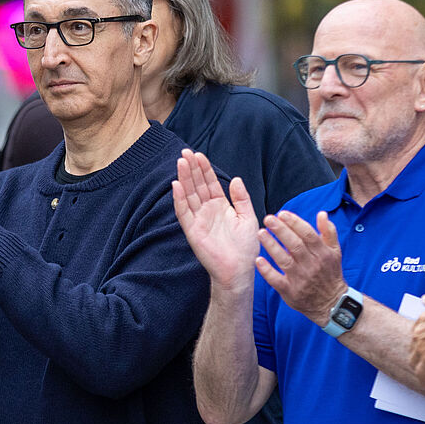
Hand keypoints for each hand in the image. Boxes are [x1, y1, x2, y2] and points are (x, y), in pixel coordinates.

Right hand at [172, 149, 258, 288]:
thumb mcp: (248, 218)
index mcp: (221, 206)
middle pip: (197, 185)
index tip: (199, 154)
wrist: (239, 270)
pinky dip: (179, 199)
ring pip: (189, 195)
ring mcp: (198, 220)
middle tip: (185, 152)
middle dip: (192, 169)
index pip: (210, 183)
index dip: (204, 169)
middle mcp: (207, 211)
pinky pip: (184, 213)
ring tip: (181, 162)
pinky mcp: (192, 231)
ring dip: (184, 179)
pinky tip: (176, 185)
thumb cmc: (245, 248)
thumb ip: (241, 199)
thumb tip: (236, 179)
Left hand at [254, 209, 345, 324]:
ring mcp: (300, 279)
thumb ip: (329, 232)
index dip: (295, 223)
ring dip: (272, 246)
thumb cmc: (330, 274)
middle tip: (269, 219)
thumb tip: (322, 214)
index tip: (282, 214)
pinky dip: (267, 271)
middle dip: (281, 230)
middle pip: (295, 245)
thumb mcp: (335, 252)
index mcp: (323, 254)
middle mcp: (312, 265)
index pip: (308, 234)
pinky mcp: (290, 292)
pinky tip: (258, 260)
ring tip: (261, 233)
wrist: (331, 304)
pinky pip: (276, 280)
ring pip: (284, 260)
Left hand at [410, 291, 424, 383]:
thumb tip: (424, 299)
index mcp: (423, 320)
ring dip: (419, 369)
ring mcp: (421, 348)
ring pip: (415, 363)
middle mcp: (418, 334)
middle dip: (417, 355)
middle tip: (424, 362)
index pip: (417, 332)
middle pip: (413, 348)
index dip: (421, 340)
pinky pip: (422, 375)